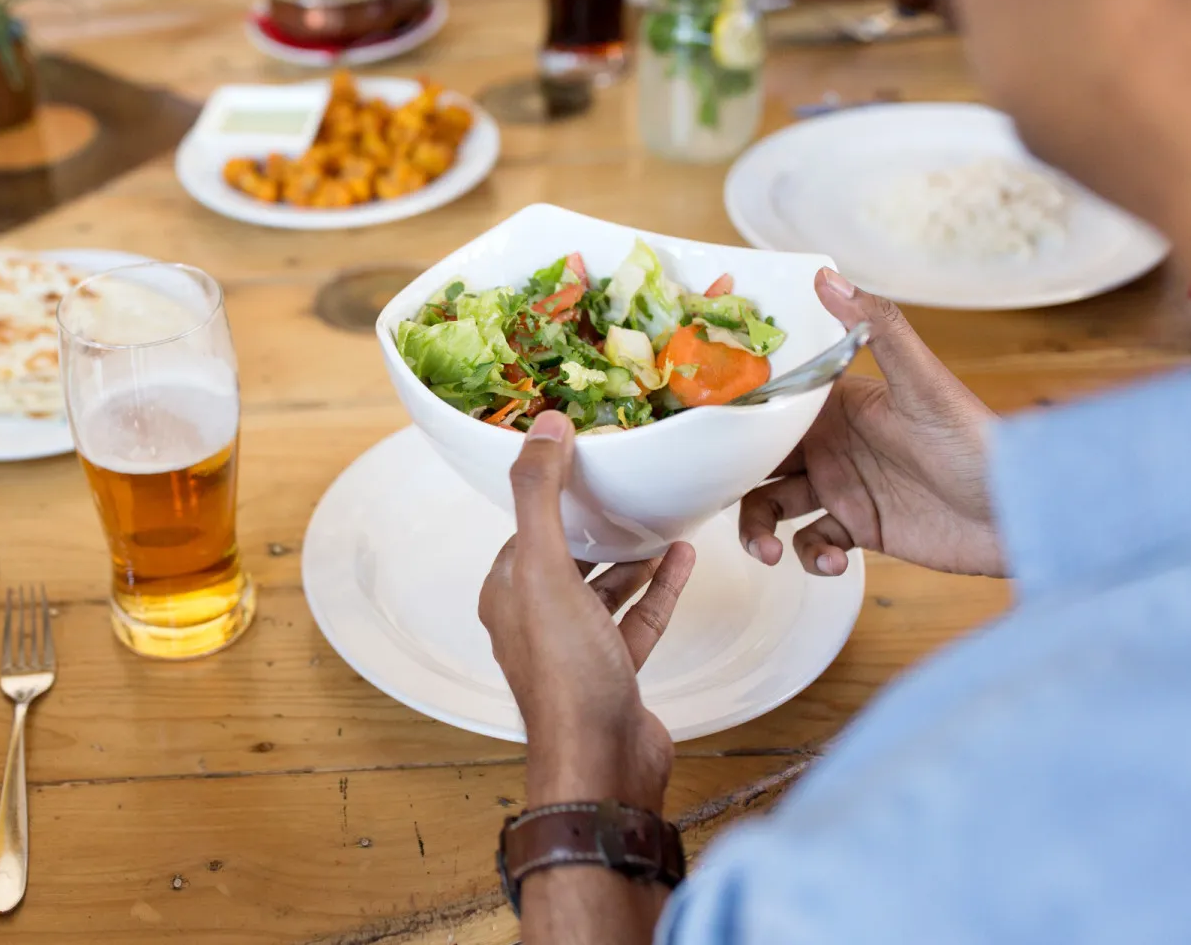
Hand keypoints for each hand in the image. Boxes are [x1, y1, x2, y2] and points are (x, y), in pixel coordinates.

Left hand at [479, 411, 696, 812]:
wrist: (603, 761)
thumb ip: (540, 496)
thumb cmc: (566, 673)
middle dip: (594, 521)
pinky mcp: (616, 670)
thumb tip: (543, 429)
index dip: (548, 493)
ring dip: (631, 554)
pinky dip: (659, 588)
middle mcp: (536, 620)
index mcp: (507, 594)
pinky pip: (638, 618)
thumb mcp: (543, 569)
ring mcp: (578, 648)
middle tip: (627, 482)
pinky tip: (683, 558)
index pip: (523, 529)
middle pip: (566, 556)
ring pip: (605, 587)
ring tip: (661, 515)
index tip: (579, 458)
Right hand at [740, 269, 1002, 576]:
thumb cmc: (978, 441)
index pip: (771, 405)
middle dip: (733, 485)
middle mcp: (831, 445)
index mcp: (838, 405)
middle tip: (722, 504)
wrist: (1021, 514)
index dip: (733, 417)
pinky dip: (810, 557)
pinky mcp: (859, 530)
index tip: (697, 431)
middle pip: (757, 462)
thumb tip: (825, 275)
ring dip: (759, 532)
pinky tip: (832, 562)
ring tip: (769, 553)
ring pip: (771, 508)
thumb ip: (876, 329)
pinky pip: (811, 545)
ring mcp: (843, 488)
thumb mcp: (924, 385)